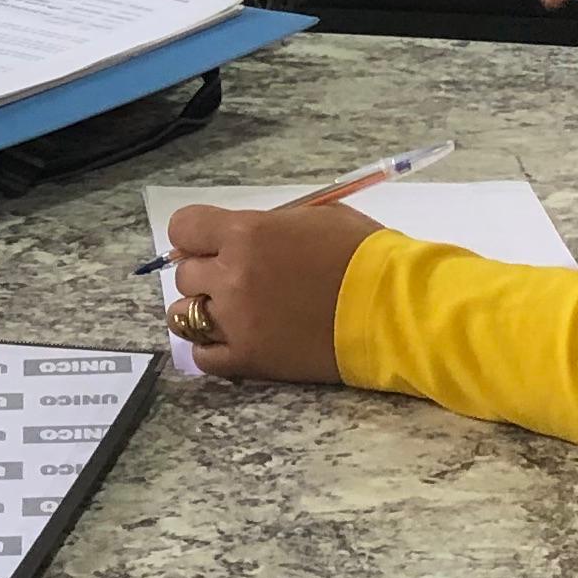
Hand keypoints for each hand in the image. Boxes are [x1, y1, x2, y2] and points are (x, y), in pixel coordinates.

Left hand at [163, 199, 375, 383]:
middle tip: (237, 278)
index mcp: (246, 234)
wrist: (394, 310)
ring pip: (183, 315)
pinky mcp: (248, 360)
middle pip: (186, 274)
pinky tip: (233, 340)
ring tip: (231, 312)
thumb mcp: (316, 217)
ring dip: (202, 310)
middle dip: (207, 273)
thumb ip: (271, 225)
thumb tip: (247, 235)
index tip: (210, 243)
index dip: (195, 235)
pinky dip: (212, 348)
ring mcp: (235, 322)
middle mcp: (231, 276)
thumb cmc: (364, 255)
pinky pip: (202, 357)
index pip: (184, 228)